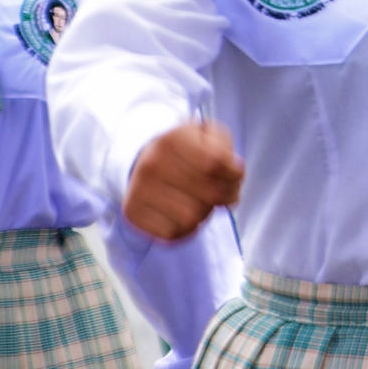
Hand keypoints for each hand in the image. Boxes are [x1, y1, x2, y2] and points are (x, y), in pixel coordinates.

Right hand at [125, 121, 244, 241]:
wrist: (142, 160)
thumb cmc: (184, 150)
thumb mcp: (206, 134)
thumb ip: (224, 147)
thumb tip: (234, 169)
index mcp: (171, 140)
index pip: (215, 164)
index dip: (234, 175)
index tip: (235, 176)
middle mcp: (151, 164)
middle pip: (207, 195)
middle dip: (225, 196)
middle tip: (225, 193)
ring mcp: (139, 190)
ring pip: (191, 218)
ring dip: (205, 213)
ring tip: (202, 202)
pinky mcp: (132, 212)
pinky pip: (172, 234)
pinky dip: (187, 229)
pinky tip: (185, 214)